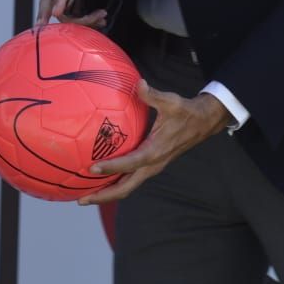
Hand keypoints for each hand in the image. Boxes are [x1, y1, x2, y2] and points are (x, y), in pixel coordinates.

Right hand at [36, 0, 127, 28]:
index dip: (58, 0)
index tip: (58, 11)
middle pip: (52, 7)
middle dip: (70, 20)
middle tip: (94, 20)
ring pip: (59, 15)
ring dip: (79, 22)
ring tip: (100, 20)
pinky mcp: (62, 1)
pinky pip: (66, 16)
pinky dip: (80, 22)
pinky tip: (97, 20)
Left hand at [77, 81, 230, 204]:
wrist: (202, 123)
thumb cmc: (185, 112)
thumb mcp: (171, 101)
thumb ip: (152, 95)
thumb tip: (139, 84)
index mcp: (155, 152)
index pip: (130, 163)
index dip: (111, 167)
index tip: (92, 169)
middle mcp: (152, 165)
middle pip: (125, 188)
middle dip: (103, 196)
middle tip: (81, 199)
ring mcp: (151, 167)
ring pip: (127, 187)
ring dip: (107, 194)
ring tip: (85, 196)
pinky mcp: (150, 165)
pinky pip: (130, 179)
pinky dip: (115, 183)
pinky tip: (100, 179)